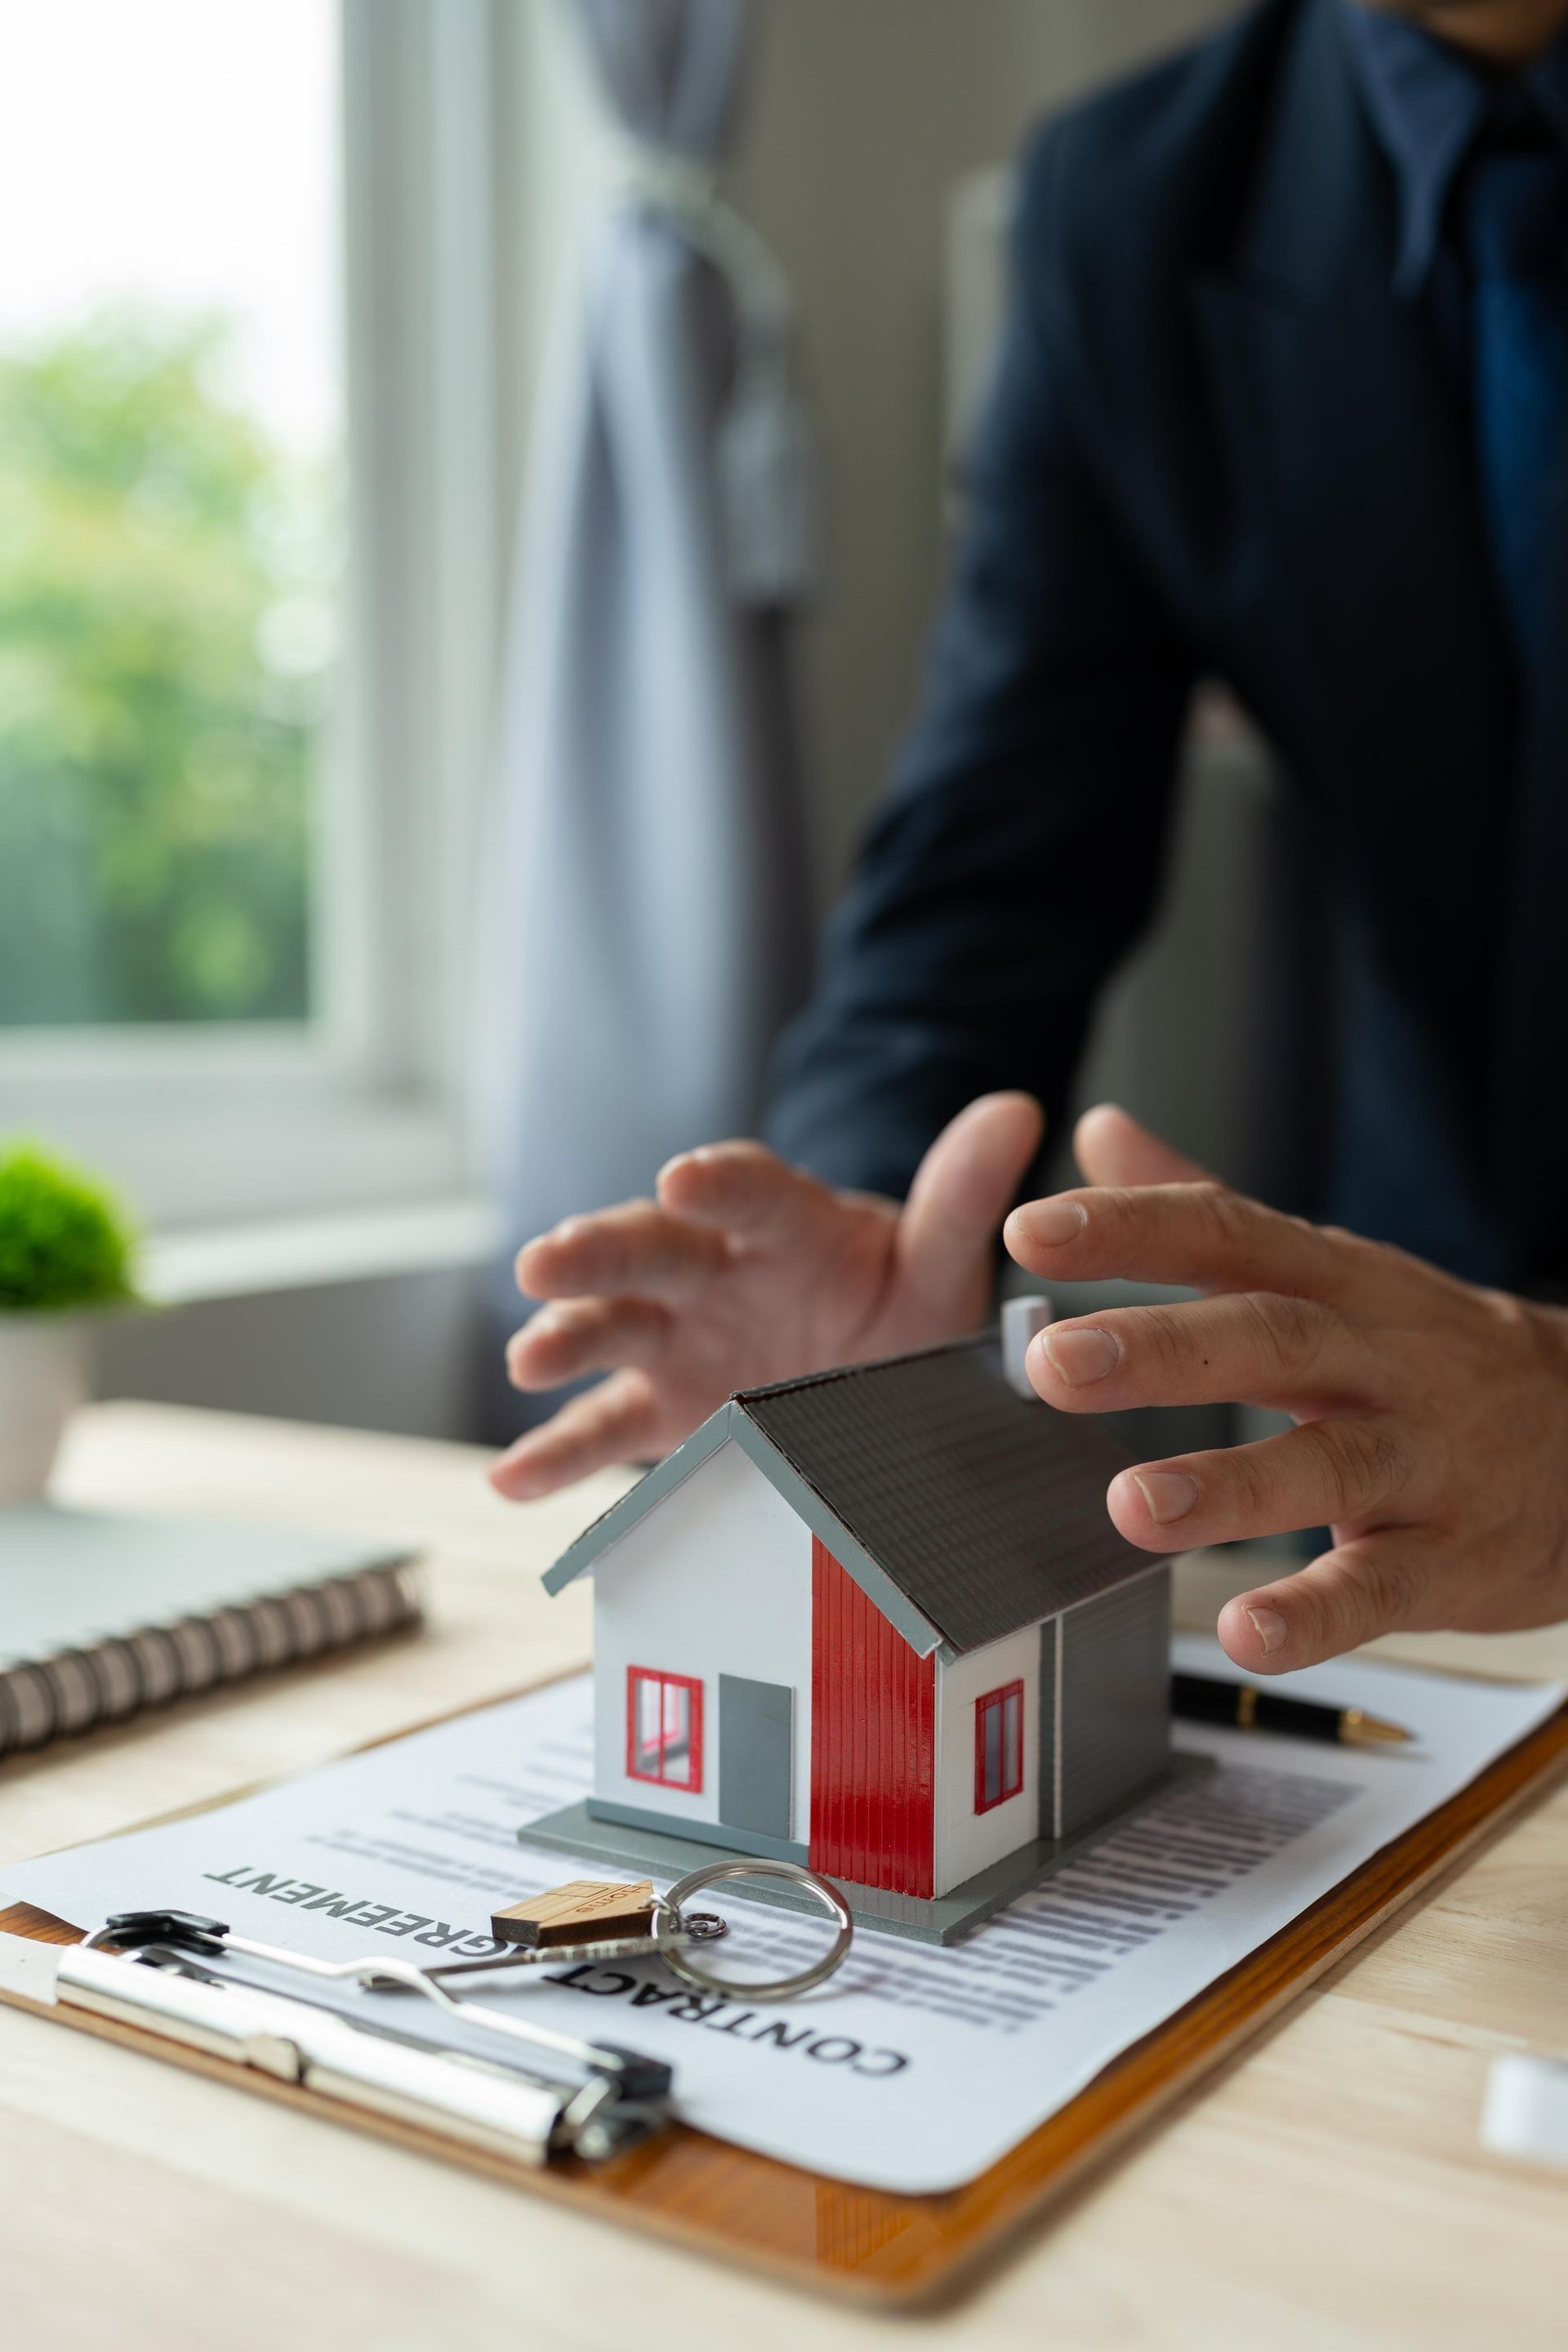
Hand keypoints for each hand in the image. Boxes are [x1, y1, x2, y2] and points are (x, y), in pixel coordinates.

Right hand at [490, 1092, 1043, 1500]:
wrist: (873, 1371)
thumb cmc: (900, 1301)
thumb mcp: (939, 1262)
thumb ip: (961, 1198)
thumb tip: (1018, 1108)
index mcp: (784, 1226)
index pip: (750, 1192)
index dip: (718, 1183)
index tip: (682, 1177)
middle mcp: (716, 1274)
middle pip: (649, 1251)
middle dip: (594, 1253)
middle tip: (543, 1259)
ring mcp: (680, 1343)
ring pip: (612, 1331)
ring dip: (565, 1338)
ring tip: (530, 1361)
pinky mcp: (663, 1412)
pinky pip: (605, 1432)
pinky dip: (556, 1455)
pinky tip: (511, 1481)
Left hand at [1005, 1105, 1567, 1673]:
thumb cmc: (1433, 1355)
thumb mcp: (1333, 1268)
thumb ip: (1209, 1204)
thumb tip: (1098, 1133)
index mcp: (1334, 1284)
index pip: (1227, 1234)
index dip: (1128, 1229)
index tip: (1027, 1230)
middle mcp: (1378, 1360)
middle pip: (1271, 1337)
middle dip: (1161, 1348)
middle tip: (1054, 1361)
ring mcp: (1423, 1458)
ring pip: (1329, 1462)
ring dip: (1228, 1485)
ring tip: (1131, 1506)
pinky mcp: (1454, 1557)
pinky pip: (1385, 1585)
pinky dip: (1317, 1612)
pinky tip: (1248, 1633)